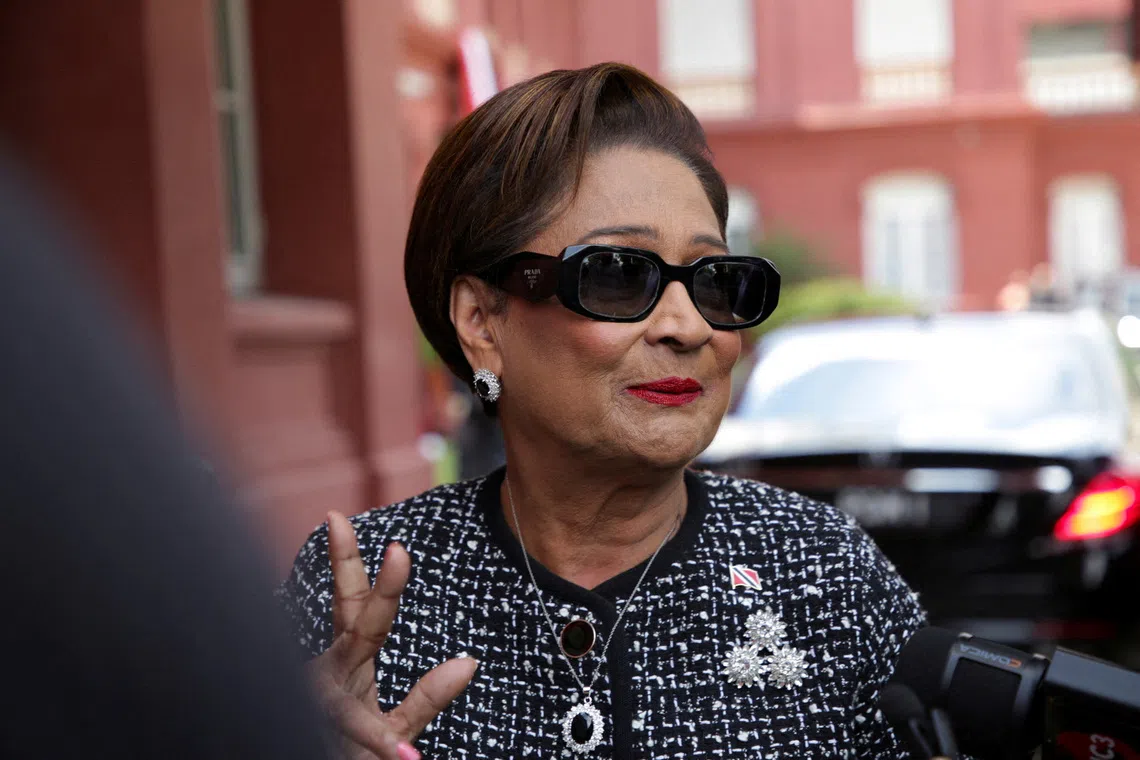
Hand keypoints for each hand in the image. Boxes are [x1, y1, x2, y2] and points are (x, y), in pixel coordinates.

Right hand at [309, 511, 477, 758]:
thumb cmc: (349, 753)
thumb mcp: (397, 724)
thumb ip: (428, 697)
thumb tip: (469, 662)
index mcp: (347, 664)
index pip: (350, 604)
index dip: (345, 560)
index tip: (335, 515)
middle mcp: (330, 677)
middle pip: (350, 622)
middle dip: (363, 585)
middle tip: (398, 550)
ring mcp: (324, 707)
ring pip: (346, 685)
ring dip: (375, 671)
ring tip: (402, 647)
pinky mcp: (326, 737)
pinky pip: (359, 737)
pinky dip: (381, 744)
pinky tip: (399, 752)